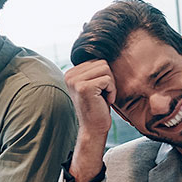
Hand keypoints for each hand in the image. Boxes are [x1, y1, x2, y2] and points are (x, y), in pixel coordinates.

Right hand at [64, 60, 116, 181]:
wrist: (93, 128)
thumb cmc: (98, 106)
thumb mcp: (94, 84)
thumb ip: (95, 70)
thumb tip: (106, 53)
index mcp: (70, 73)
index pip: (98, 61)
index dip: (104, 76)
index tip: (97, 91)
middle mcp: (69, 75)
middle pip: (102, 63)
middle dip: (108, 79)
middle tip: (101, 95)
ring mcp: (75, 81)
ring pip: (106, 69)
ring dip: (110, 85)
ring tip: (101, 97)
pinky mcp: (84, 87)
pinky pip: (108, 80)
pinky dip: (111, 91)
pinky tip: (103, 101)